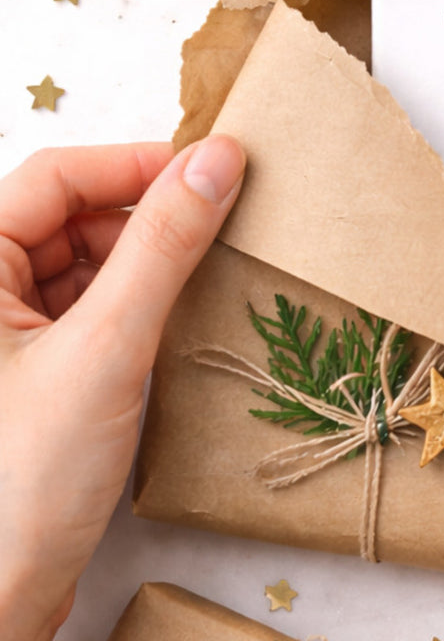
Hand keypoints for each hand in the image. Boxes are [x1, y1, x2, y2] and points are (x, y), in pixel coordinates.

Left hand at [0, 138, 244, 640]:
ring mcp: (6, 336)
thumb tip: (218, 160)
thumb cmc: (23, 480)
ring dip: (148, 260)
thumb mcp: (107, 346)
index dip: (136, 163)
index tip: (216, 168)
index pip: (55, 177)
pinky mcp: (35, 373)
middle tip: (226, 220)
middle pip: (71, 216)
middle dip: (147, 213)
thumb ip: (164, 245)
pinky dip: (139, 303)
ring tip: (212, 270)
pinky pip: (93, 309)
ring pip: (86, 263)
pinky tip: (181, 318)